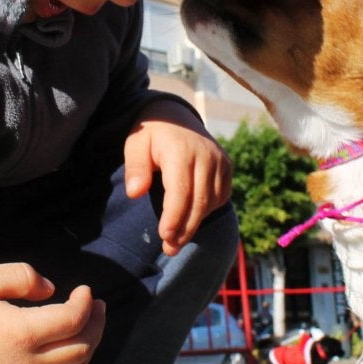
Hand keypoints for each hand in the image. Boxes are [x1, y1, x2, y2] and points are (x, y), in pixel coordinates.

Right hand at [0, 263, 105, 363]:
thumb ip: (23, 276)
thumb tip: (52, 291)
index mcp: (19, 333)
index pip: (73, 320)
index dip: (85, 303)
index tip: (84, 291)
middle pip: (80, 349)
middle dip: (94, 325)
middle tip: (94, 308)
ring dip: (85, 352)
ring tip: (83, 332)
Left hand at [124, 103, 231, 255]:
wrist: (176, 115)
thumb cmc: (151, 133)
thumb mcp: (135, 143)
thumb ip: (135, 167)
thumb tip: (135, 192)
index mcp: (181, 150)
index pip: (181, 191)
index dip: (174, 217)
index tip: (164, 236)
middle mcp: (206, 155)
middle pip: (199, 202)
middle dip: (185, 229)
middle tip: (170, 248)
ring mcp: (220, 161)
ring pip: (212, 202)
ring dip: (196, 223)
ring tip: (177, 240)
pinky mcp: (227, 166)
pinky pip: (221, 196)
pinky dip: (207, 211)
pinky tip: (192, 218)